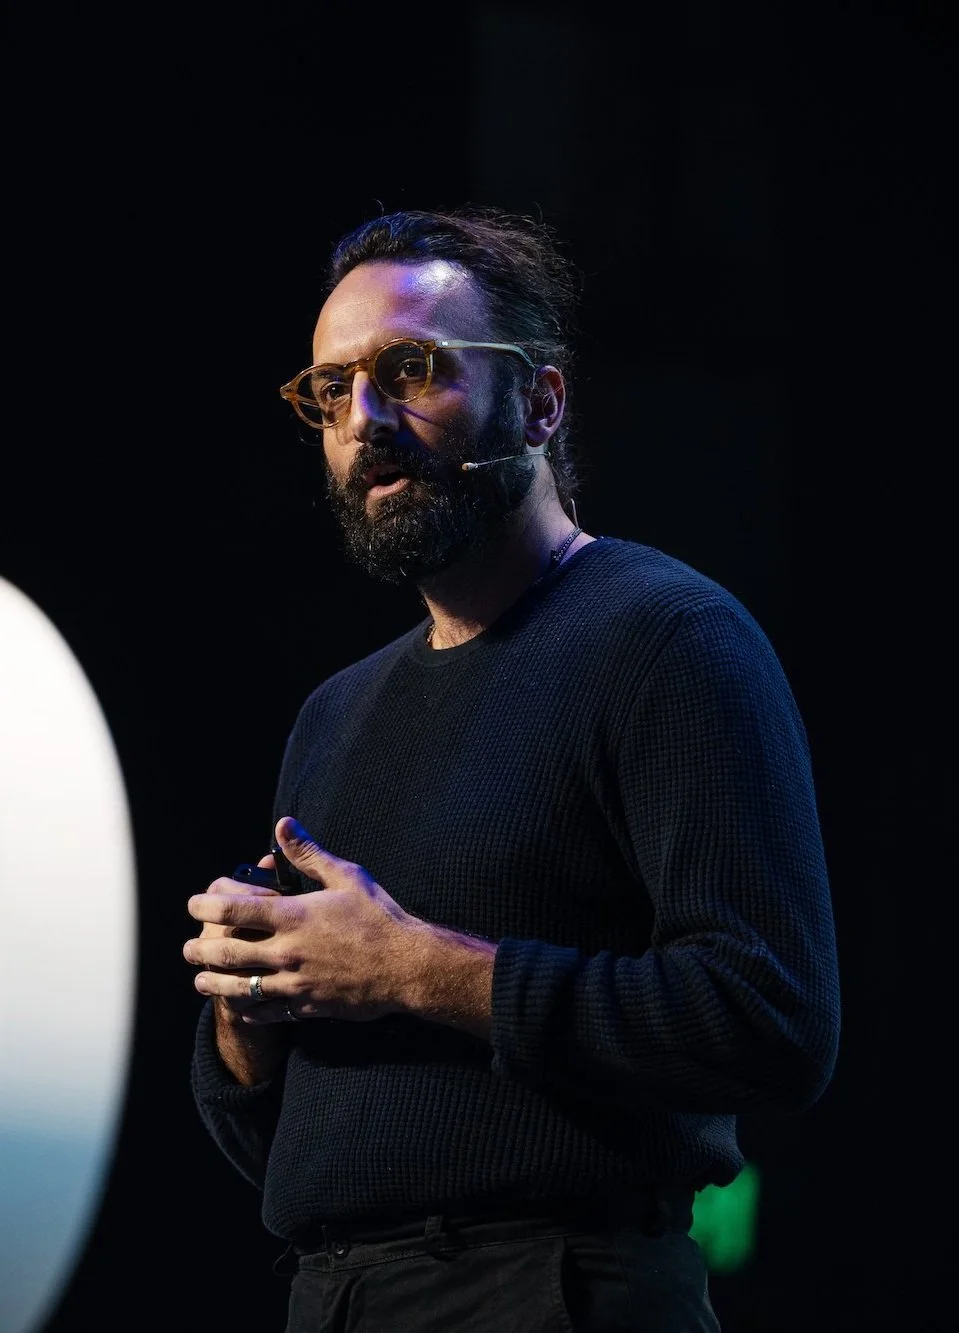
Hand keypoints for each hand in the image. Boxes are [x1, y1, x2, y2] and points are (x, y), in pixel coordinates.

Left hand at [183, 817, 422, 1024]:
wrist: (407, 966)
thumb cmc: (380, 916)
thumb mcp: (346, 876)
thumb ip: (309, 853)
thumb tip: (283, 824)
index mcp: (293, 917)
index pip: (233, 909)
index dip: (205, 904)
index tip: (194, 903)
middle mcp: (287, 952)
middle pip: (226, 952)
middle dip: (199, 949)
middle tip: (188, 947)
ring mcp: (294, 983)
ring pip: (238, 987)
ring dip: (212, 982)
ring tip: (199, 978)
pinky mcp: (306, 1007)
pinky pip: (265, 1012)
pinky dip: (245, 1008)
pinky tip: (237, 1004)